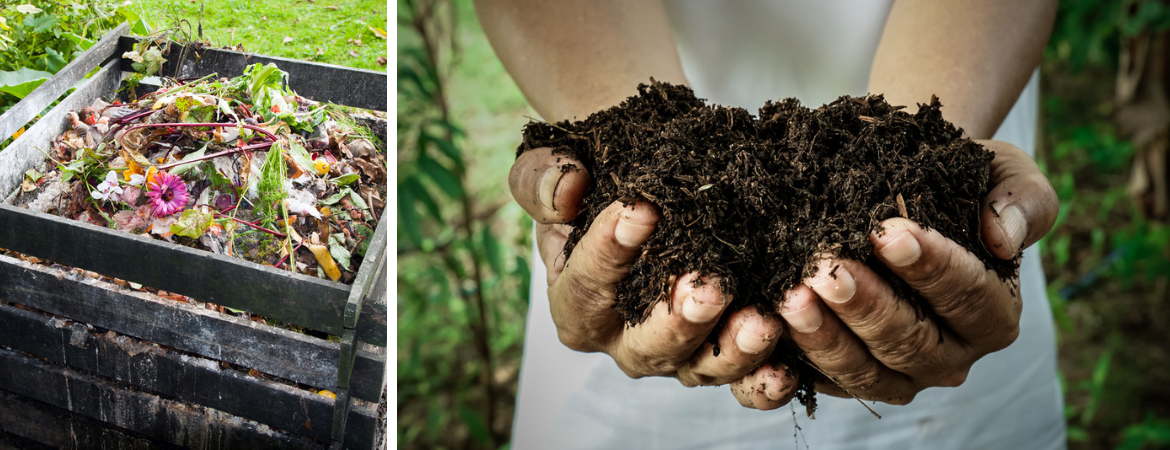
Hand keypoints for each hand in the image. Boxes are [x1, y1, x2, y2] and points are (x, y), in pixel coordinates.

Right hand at [510, 147, 797, 399]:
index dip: (609, 250)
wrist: (646, 180)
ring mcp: (676, 352)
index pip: (586, 284)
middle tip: (709, 287)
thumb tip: (566, 190)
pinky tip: (787, 366)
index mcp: (575, 302)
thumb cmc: (594, 176)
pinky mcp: (721, 355)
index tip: (642, 211)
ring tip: (761, 322)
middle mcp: (622, 338)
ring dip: (733, 351)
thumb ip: (541, 179)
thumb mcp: (550, 166)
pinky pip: (742, 382)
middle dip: (680, 319)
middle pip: (647, 343)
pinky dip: (764, 382)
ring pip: (700, 367)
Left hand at [735, 139, 1056, 406]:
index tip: (889, 233)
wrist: (900, 187)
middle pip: (911, 342)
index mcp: (994, 314)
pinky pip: (821, 381)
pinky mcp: (848, 378)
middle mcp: (950, 355)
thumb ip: (1021, 199)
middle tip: (828, 268)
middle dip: (867, 305)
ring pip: (864, 370)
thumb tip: (1004, 237)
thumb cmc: (956, 180)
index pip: (969, 297)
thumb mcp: (1003, 171)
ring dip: (825, 335)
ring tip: (792, 294)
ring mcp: (899, 374)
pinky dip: (794, 356)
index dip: (931, 267)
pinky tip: (768, 322)